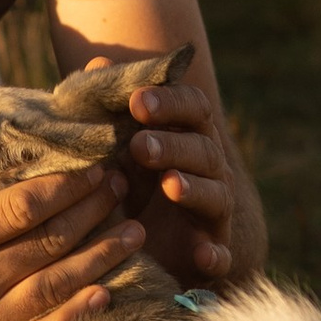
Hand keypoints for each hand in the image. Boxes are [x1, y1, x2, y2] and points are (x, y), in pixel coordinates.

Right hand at [0, 122, 142, 320]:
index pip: (23, 208)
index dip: (66, 186)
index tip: (95, 169)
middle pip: (49, 244)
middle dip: (92, 213)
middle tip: (121, 190)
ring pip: (56, 287)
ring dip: (101, 258)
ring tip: (133, 233)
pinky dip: (78, 314)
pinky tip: (108, 291)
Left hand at [120, 81, 237, 280]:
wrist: (151, 254)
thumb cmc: (132, 190)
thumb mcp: (115, 151)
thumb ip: (109, 112)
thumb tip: (98, 63)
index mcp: (188, 138)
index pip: (193, 109)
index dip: (170, 102)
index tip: (137, 102)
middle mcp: (208, 172)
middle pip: (203, 150)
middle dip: (173, 145)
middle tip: (139, 145)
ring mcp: (213, 215)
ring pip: (216, 196)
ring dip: (195, 188)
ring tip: (169, 185)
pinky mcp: (212, 255)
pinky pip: (222, 256)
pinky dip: (216, 255)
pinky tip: (204, 256)